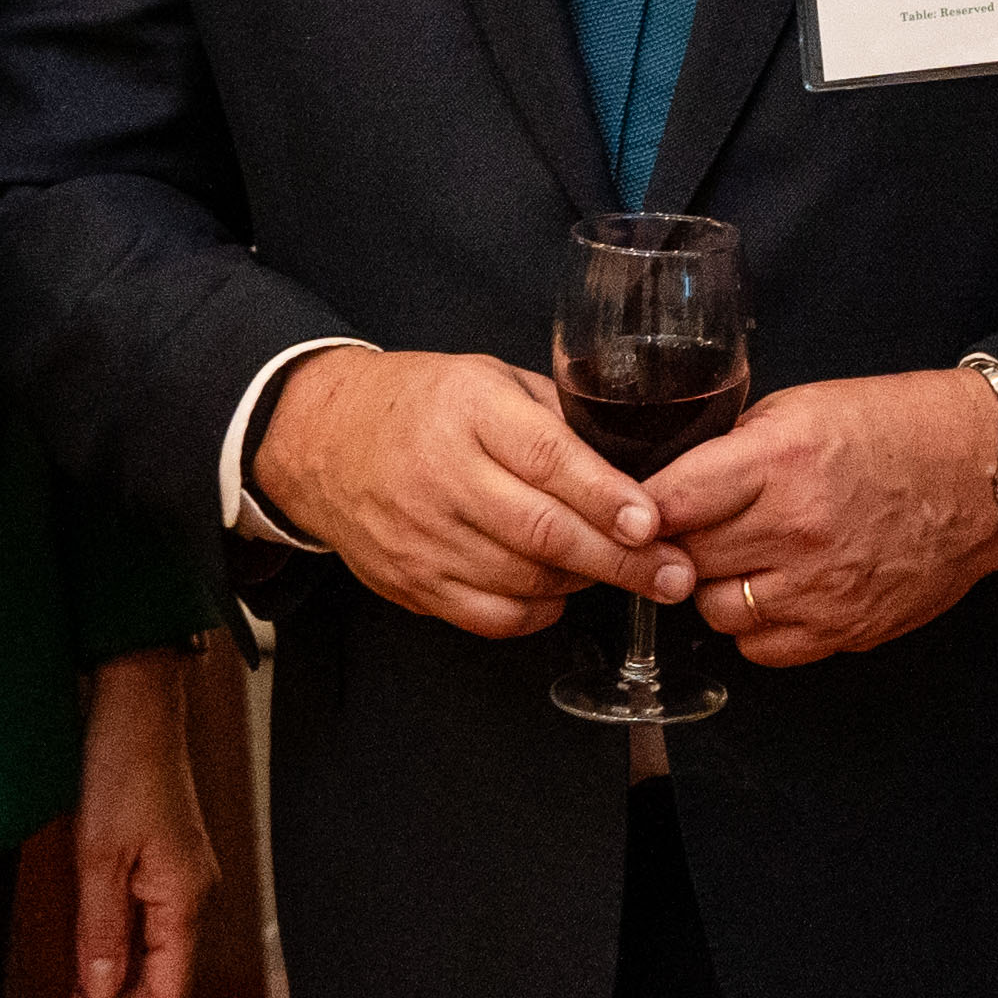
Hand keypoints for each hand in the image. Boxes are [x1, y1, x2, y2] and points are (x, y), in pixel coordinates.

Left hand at [54, 646, 221, 997]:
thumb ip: (102, 930)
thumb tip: (103, 993)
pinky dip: (111, 962)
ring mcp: (177, 883)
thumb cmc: (125, 767)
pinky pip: (142, 934)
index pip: (165, 992)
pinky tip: (84, 977)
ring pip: (149, 962)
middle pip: (160, 984)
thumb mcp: (99, 855)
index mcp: (185, 898)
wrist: (137, 706)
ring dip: (108, 997)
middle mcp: (191, 896)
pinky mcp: (161, 869)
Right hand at [252, 342, 686, 639]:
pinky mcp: (408, 583)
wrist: (322, 440)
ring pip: (522, 580)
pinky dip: (536, 613)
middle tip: (675, 576)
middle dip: (619, 560)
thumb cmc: (423, 405)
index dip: (605, 496)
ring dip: (583, 583)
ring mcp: (421, 537)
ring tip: (622, 573)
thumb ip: (557, 418)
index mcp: (470, 411)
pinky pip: (488, 616)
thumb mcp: (491, 380)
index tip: (653, 522)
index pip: (547, 459)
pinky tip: (558, 592)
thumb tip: (634, 465)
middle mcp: (443, 476)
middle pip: (543, 532)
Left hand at [648, 370, 997, 665]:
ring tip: (741, 559)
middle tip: (695, 530)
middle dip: (679, 544)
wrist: (983, 472)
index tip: (630, 511)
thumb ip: (735, 450)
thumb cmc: (898, 429)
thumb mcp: (805, 407)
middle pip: (684, 558)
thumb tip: (677, 488)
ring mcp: (821, 586)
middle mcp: (796, 527)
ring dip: (715, 587)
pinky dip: (757, 624)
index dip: (639, 509)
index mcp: (780, 460)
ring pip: (714, 610)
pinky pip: (762, 647)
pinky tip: (775, 591)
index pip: (669, 500)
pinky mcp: (845, 627)